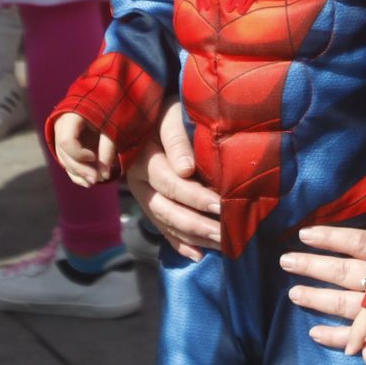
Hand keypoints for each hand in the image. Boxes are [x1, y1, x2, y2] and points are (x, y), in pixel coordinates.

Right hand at [51, 112, 115, 186]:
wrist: (110, 94)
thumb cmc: (112, 106)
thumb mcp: (112, 123)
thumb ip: (108, 147)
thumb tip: (105, 175)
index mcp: (70, 115)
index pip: (66, 141)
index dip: (78, 154)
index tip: (94, 157)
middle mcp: (61, 125)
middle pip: (64, 153)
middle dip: (80, 169)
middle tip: (97, 179)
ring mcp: (61, 134)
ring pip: (64, 159)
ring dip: (78, 173)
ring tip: (96, 181)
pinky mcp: (67, 143)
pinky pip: (68, 161)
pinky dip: (77, 172)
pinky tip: (88, 182)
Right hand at [125, 98, 221, 260]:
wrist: (147, 111)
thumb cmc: (165, 109)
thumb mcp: (170, 114)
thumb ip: (176, 139)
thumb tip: (186, 169)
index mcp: (143, 158)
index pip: (170, 183)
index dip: (195, 196)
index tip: (221, 205)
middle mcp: (138, 181)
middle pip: (167, 209)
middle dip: (198, 224)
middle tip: (227, 235)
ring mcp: (142, 195)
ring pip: (166, 222)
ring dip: (194, 237)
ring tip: (222, 245)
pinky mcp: (149, 203)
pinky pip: (162, 227)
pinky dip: (179, 242)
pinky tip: (198, 255)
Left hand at [282, 224, 365, 345]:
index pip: (357, 242)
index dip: (330, 237)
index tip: (303, 235)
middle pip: (344, 272)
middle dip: (312, 266)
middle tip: (285, 261)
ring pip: (344, 303)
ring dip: (316, 299)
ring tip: (293, 294)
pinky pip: (357, 337)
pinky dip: (335, 336)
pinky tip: (314, 333)